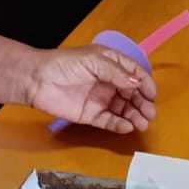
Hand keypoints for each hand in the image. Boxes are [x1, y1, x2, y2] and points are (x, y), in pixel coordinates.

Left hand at [26, 44, 156, 132]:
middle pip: (132, 94)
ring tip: (143, 123)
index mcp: (111, 64)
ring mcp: (101, 99)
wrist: (36, 80)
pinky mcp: (91, 115)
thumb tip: (138, 83)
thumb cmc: (64, 64)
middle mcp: (109, 82)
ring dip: (135, 116)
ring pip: (124, 109)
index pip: (135, 73)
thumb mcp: (94, 61)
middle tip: (150, 113)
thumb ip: (117, 73)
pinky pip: (109, 121)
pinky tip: (127, 127)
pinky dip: (119, 124)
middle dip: (143, 103)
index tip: (152, 94)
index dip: (145, 83)